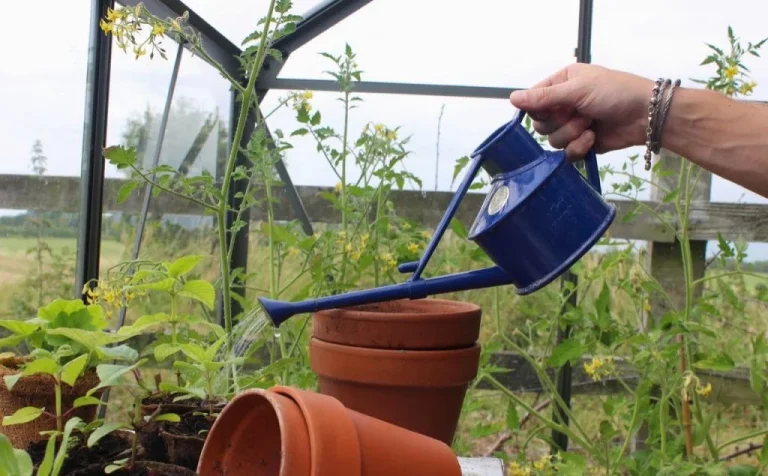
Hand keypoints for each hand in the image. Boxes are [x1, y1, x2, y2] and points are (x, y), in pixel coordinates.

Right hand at [509, 64, 653, 159]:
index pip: (533, 101)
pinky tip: (593, 138)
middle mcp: (563, 105)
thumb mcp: (577, 89)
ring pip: (552, 140)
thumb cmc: (615, 92)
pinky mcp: (581, 144)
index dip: (538, 109)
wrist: (646, 115)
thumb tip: (511, 98)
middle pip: (540, 124)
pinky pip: (566, 153)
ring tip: (591, 125)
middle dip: (559, 122)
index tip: (552, 108)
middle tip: (579, 114)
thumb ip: (543, 97)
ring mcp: (572, 125)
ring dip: (572, 134)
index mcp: (561, 84)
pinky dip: (579, 147)